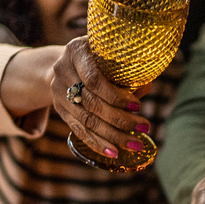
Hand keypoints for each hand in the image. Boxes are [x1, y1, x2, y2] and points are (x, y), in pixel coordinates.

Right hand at [49, 36, 152, 157]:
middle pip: (91, 103)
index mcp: (76, 51)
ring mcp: (58, 92)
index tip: (137, 107)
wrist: (67, 61)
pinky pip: (78, 130)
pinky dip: (97, 143)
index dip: (115, 96)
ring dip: (113, 135)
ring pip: (86, 120)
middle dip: (120, 119)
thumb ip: (127, 71)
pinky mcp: (60, 110)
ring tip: (135, 144)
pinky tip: (114, 153)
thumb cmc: (98, 56)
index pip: (94, 80)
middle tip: (144, 127)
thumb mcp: (110, 55)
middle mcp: (62, 71)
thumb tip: (146, 88)